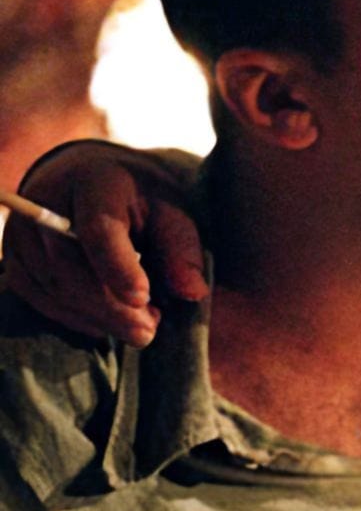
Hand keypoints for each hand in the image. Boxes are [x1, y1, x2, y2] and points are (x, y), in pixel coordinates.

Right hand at [1, 141, 206, 345]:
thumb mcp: (171, 211)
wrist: (89, 184)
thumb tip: (192, 292)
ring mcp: (21, 232)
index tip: (142, 299)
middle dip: (110, 307)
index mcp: (94, 181)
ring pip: (52, 288)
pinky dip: (76, 317)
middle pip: (68, 267)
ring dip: (97, 317)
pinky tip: (108, 323)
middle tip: (149, 329)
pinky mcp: (12, 259)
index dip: (118, 267)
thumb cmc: (139, 200)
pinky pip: (40, 299)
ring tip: (140, 326)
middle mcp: (44, 203)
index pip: (97, 229)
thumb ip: (182, 248)